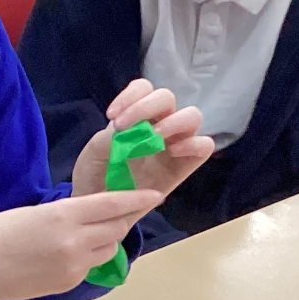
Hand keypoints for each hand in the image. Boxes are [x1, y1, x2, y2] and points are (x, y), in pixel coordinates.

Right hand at [0, 188, 162, 299]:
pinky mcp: (71, 282)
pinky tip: (68, 252)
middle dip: (122, 218)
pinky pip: (92, 264)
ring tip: (90, 232)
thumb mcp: (33, 211)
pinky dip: (89, 255)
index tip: (155, 195)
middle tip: (121, 211)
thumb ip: (67, 212)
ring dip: (107, 238)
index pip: (112, 205)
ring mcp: (75, 265)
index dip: (136, 199)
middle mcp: (75, 241)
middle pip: (117, 227)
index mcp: (64, 216)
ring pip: (109, 248)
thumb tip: (90, 212)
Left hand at [69, 79, 214, 197]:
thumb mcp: (94, 154)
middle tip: (124, 127)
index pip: (143, 89)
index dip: (131, 96)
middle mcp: (159, 124)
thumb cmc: (96, 177)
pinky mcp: (185, 165)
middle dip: (146, 106)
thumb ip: (109, 138)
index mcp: (136, 116)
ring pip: (192, 116)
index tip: (112, 115)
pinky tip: (172, 152)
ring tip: (154, 138)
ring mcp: (175, 144)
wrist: (100, 210)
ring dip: (172, 122)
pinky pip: (204, 146)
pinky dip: (193, 143)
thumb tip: (129, 131)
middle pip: (167, 97)